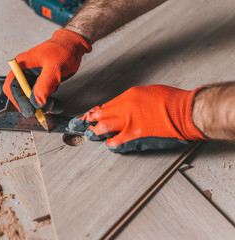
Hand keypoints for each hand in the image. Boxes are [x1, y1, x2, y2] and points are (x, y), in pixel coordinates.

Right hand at [3, 29, 91, 117]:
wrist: (74, 45)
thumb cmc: (63, 50)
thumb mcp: (54, 67)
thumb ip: (44, 85)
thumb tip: (37, 102)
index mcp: (22, 65)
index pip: (12, 87)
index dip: (18, 100)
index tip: (29, 109)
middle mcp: (25, 72)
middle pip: (21, 94)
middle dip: (32, 104)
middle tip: (43, 111)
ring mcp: (34, 78)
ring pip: (33, 98)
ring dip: (43, 105)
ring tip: (54, 106)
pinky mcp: (42, 82)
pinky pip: (42, 96)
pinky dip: (49, 102)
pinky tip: (58, 105)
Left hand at [69, 85, 206, 152]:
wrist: (184, 113)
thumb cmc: (169, 100)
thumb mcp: (145, 92)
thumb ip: (128, 100)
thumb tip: (117, 107)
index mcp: (127, 97)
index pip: (104, 106)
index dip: (94, 113)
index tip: (87, 116)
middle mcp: (124, 110)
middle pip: (99, 117)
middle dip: (89, 122)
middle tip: (82, 125)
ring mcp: (128, 125)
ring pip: (102, 130)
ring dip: (97, 133)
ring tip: (93, 135)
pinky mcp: (134, 138)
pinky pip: (115, 143)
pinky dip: (111, 144)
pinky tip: (110, 143)